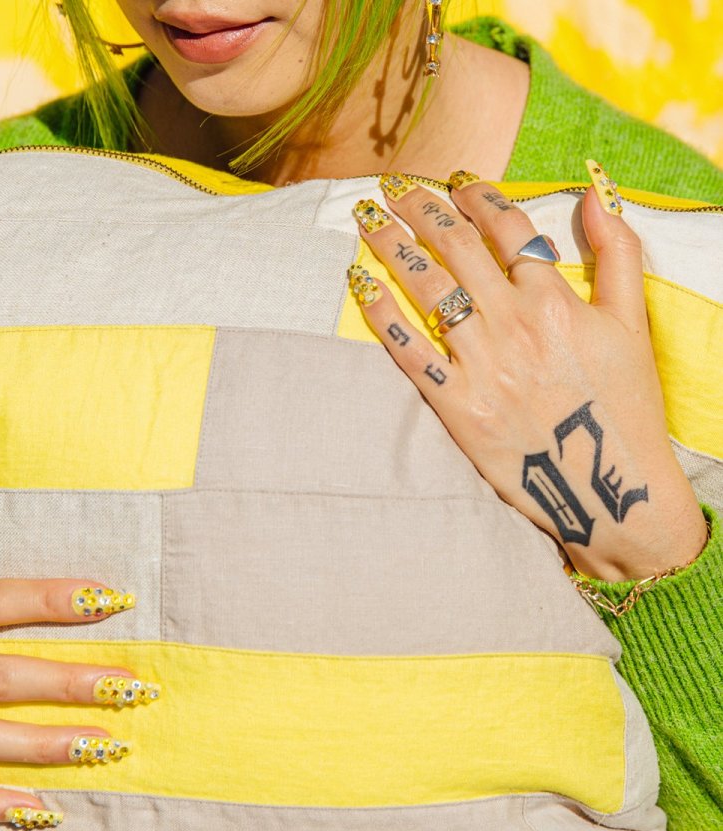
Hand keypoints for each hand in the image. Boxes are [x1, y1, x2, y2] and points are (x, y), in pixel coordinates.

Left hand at [350, 170, 705, 580]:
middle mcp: (514, 323)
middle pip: (456, 247)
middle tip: (393, 185)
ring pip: (427, 288)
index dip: (475, 195)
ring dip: (391, 245)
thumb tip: (595, 193)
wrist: (609, 488)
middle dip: (420, 206)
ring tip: (366, 218)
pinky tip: (359, 283)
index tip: (454, 180)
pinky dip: (382, 313)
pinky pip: (409, 350)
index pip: (507, 227)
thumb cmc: (624, 404)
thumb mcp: (633, 323)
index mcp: (556, 299)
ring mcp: (483, 364)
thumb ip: (618, 254)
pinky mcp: (457, 405)